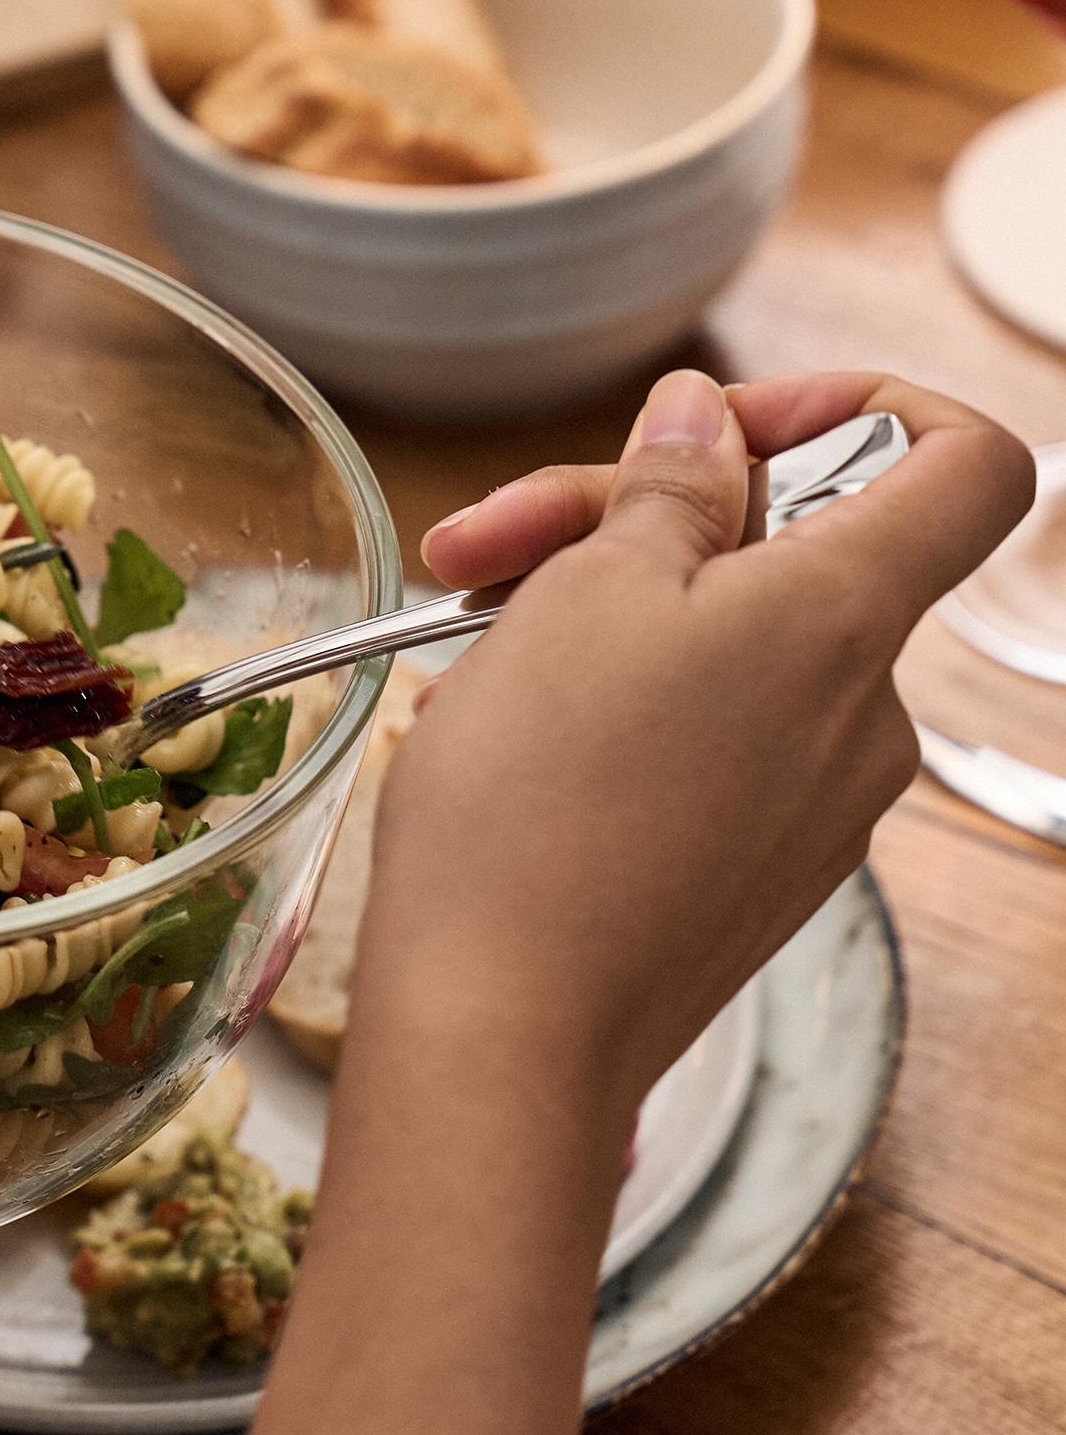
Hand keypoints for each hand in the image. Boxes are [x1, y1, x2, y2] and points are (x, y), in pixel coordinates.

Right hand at [178, 369, 1031, 1434]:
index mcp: (844, 618)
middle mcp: (865, 713)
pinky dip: (616, 712)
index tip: (724, 426)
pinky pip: (708, 744)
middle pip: (791, 552)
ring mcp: (818, 805)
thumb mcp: (582, 592)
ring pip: (728, 649)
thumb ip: (669, 490)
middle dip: (630, 524)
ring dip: (598, 619)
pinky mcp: (757, 872)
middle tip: (482, 548)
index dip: (857, 402)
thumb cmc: (534, 806)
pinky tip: (501, 734)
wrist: (504, 1032)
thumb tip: (705, 427)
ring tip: (467, 655)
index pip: (966, 461)